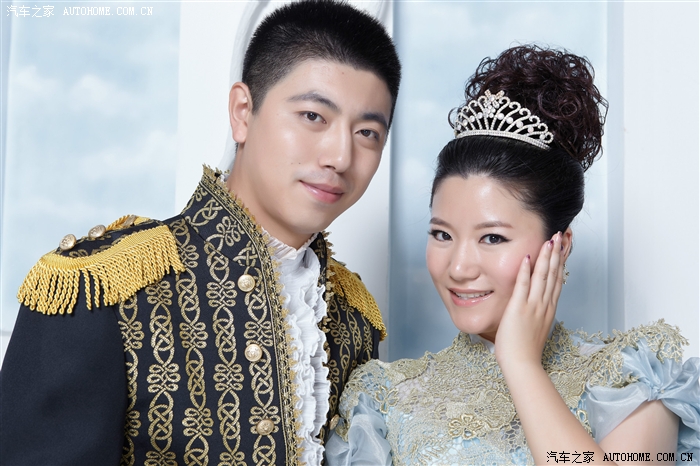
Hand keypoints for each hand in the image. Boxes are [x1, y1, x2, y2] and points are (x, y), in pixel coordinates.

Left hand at [494, 232, 564, 370]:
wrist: (523, 364)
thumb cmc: (525, 350)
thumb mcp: (536, 328)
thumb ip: (537, 315)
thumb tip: (535, 307)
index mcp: (548, 309)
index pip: (557, 281)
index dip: (560, 263)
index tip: (563, 249)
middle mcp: (544, 305)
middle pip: (553, 274)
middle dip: (556, 254)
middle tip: (560, 236)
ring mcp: (533, 306)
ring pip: (542, 276)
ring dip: (546, 257)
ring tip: (549, 240)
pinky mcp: (519, 308)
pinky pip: (523, 285)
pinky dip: (525, 270)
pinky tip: (527, 257)